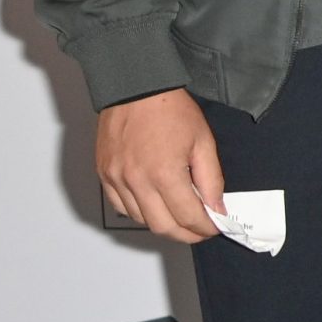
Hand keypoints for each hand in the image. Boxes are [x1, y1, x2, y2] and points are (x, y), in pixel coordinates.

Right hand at [97, 89, 223, 243]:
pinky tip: (154, 206)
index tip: (214, 227)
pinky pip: (121, 206)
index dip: (204, 228)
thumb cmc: (169, 108)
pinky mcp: (104, 175)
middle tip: (199, 231)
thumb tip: (216, 207)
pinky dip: (139, 212)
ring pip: (140, 219)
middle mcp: (136, 181)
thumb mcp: (203, 141)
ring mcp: (116, 180)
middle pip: (162, 226)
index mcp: (164, 173)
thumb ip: (211, 179)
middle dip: (185, 234)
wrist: (136, 88)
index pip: (188, 216)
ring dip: (162, 224)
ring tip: (180, 217)